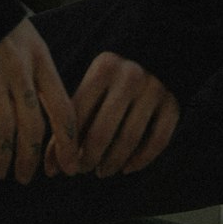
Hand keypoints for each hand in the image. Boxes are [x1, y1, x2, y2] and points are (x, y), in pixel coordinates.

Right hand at [0, 18, 79, 183]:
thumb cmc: (6, 30)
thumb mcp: (35, 47)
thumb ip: (45, 81)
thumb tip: (58, 124)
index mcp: (41, 63)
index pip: (62, 109)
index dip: (68, 142)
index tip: (71, 165)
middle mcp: (19, 72)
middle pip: (31, 127)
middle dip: (30, 160)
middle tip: (26, 177)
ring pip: (2, 129)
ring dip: (3, 156)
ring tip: (1, 170)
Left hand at [45, 51, 178, 178]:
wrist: (159, 53)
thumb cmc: (113, 79)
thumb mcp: (93, 85)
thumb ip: (74, 118)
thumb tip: (51, 167)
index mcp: (103, 69)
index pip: (78, 114)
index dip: (67, 146)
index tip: (61, 166)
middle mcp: (129, 77)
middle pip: (102, 132)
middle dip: (88, 158)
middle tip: (83, 169)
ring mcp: (153, 91)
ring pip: (129, 140)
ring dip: (112, 163)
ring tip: (102, 171)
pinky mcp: (172, 105)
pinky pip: (157, 141)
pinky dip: (140, 160)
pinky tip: (127, 168)